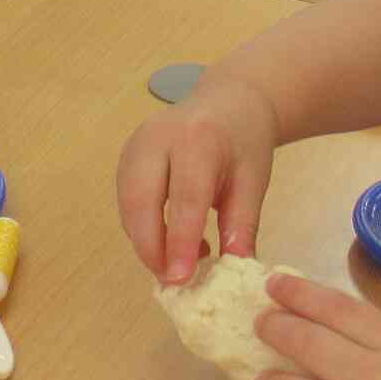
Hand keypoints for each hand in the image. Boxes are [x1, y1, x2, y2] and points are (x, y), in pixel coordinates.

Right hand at [116, 79, 281, 282]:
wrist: (229, 99)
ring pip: (127, 203)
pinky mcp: (127, 156)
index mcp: (198, 140)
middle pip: (140, 199)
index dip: (179, 241)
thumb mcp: (254, 181)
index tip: (181, 278)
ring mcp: (136, 145)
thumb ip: (242, 224)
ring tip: (176, 263)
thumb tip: (234, 269)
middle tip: (172, 279)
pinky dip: (142, 227)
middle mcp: (157, 138)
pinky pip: (126, 200)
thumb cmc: (245, 140)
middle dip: (150, 246)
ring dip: (145, 240)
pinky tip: (169, 241)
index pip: (184, 198)